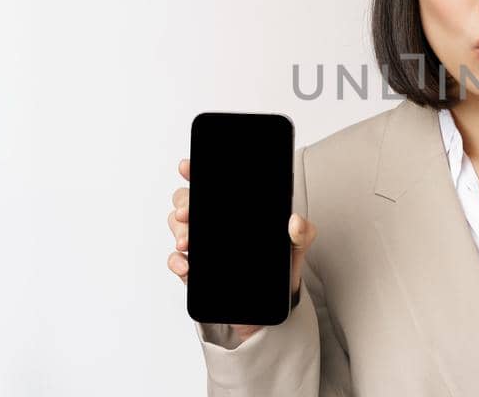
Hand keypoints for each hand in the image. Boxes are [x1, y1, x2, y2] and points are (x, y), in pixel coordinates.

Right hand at [167, 158, 317, 343]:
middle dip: (183, 203)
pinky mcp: (195, 271)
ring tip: (188, 242)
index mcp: (235, 212)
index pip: (212, 186)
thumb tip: (295, 221)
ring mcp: (202, 247)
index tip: (188, 168)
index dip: (196, 173)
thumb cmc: (280, 272)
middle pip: (187, 201)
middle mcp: (215, 225)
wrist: (269, 311)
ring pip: (178, 226)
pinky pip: (176, 261)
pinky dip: (176, 262)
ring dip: (178, 230)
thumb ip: (302, 233)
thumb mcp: (295, 248)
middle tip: (188, 213)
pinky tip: (186, 266)